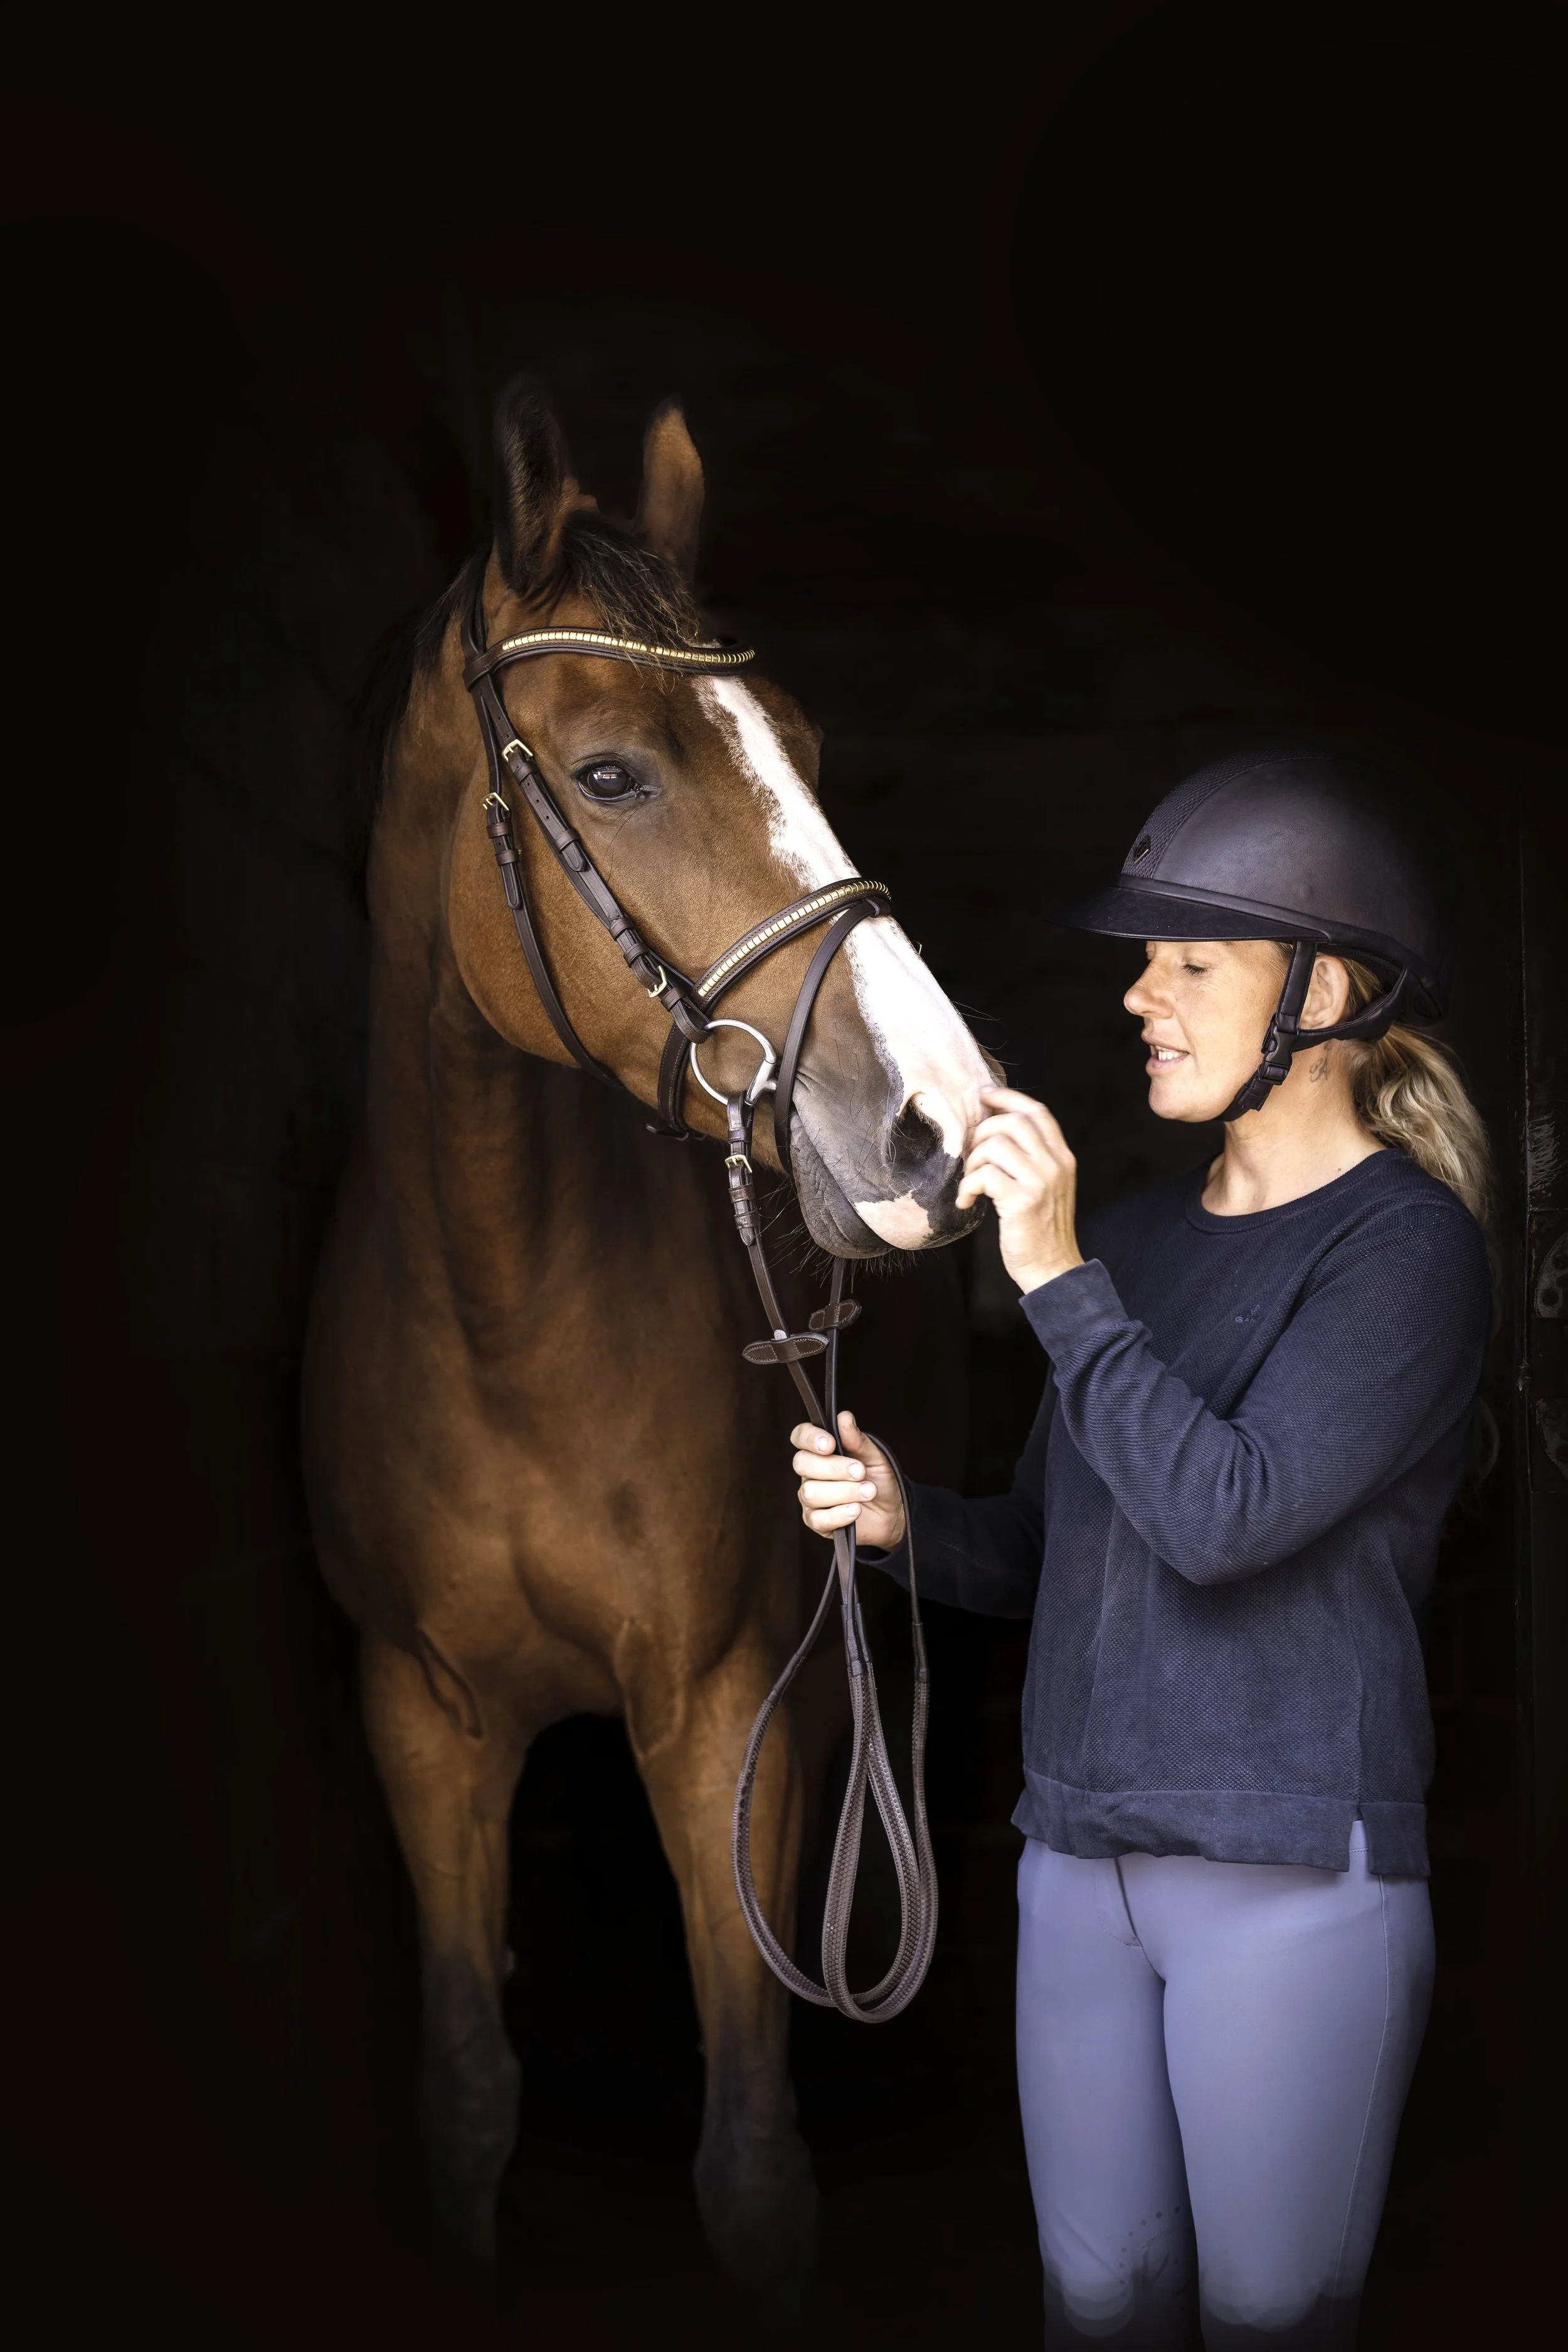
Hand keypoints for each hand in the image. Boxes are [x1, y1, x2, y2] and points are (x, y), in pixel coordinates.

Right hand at [791, 1410, 906, 1549]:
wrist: (892, 1511)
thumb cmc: (879, 1478)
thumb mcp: (874, 1456)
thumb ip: (857, 1439)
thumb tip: (844, 1417)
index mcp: (820, 1451)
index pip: (800, 1436)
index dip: (810, 1438)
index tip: (831, 1444)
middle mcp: (810, 1473)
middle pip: (803, 1464)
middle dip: (834, 1467)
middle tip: (861, 1472)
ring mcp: (811, 1498)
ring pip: (811, 1492)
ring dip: (844, 1491)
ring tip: (868, 1492)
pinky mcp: (817, 1522)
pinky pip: (818, 1519)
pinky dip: (840, 1514)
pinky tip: (856, 1510)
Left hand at [956, 1084, 1083, 1293]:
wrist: (1053, 1269)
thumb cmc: (1042, 1231)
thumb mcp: (1046, 1188)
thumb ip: (1032, 1160)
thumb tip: (994, 1133)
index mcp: (1063, 1157)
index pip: (1038, 1112)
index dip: (1009, 1097)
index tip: (984, 1096)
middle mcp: (1055, 1164)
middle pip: (1013, 1122)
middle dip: (982, 1132)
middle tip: (970, 1154)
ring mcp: (1040, 1181)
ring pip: (996, 1145)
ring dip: (973, 1162)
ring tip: (971, 1184)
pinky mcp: (1022, 1201)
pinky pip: (984, 1175)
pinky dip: (968, 1186)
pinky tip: (966, 1201)